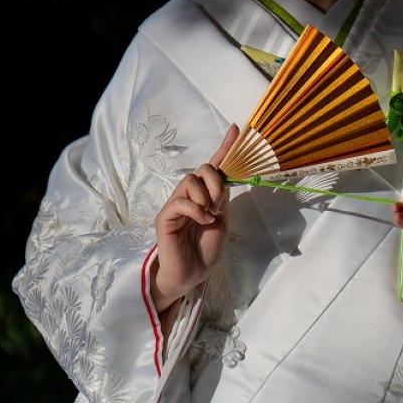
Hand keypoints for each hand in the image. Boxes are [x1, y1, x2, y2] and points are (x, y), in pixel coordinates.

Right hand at [151, 124, 239, 313]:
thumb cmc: (205, 250)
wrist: (191, 274)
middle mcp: (190, 194)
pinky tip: (202, 221)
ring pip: (190, 180)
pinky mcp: (166, 216)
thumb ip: (221, 199)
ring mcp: (176, 203)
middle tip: (219, 205)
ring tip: (208, 216)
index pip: (214, 166)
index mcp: (206, 194)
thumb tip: (224, 177)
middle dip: (216, 183)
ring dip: (206, 197)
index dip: (226, 146)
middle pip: (203, 168)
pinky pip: (181, 201)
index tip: (237, 128)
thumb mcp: (221, 221)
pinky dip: (196, 209)